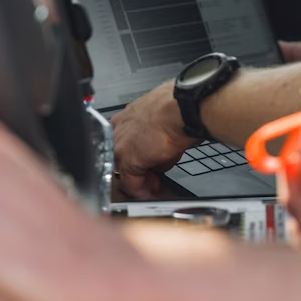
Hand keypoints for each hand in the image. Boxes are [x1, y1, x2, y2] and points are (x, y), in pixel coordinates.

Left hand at [111, 81, 196, 198]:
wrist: (182, 108)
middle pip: (122, 155)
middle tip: (151, 177)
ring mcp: (120, 145)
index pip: (125, 141)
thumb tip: (159, 153)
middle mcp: (118, 129)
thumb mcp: (162, 120)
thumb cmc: (178, 107)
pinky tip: (148, 193)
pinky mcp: (128, 160)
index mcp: (127, 117)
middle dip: (136, 168)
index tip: (146, 162)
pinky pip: (131, 182)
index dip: (138, 154)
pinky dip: (140, 190)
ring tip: (152, 186)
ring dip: (138, 179)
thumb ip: (154, 136)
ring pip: (124, 168)